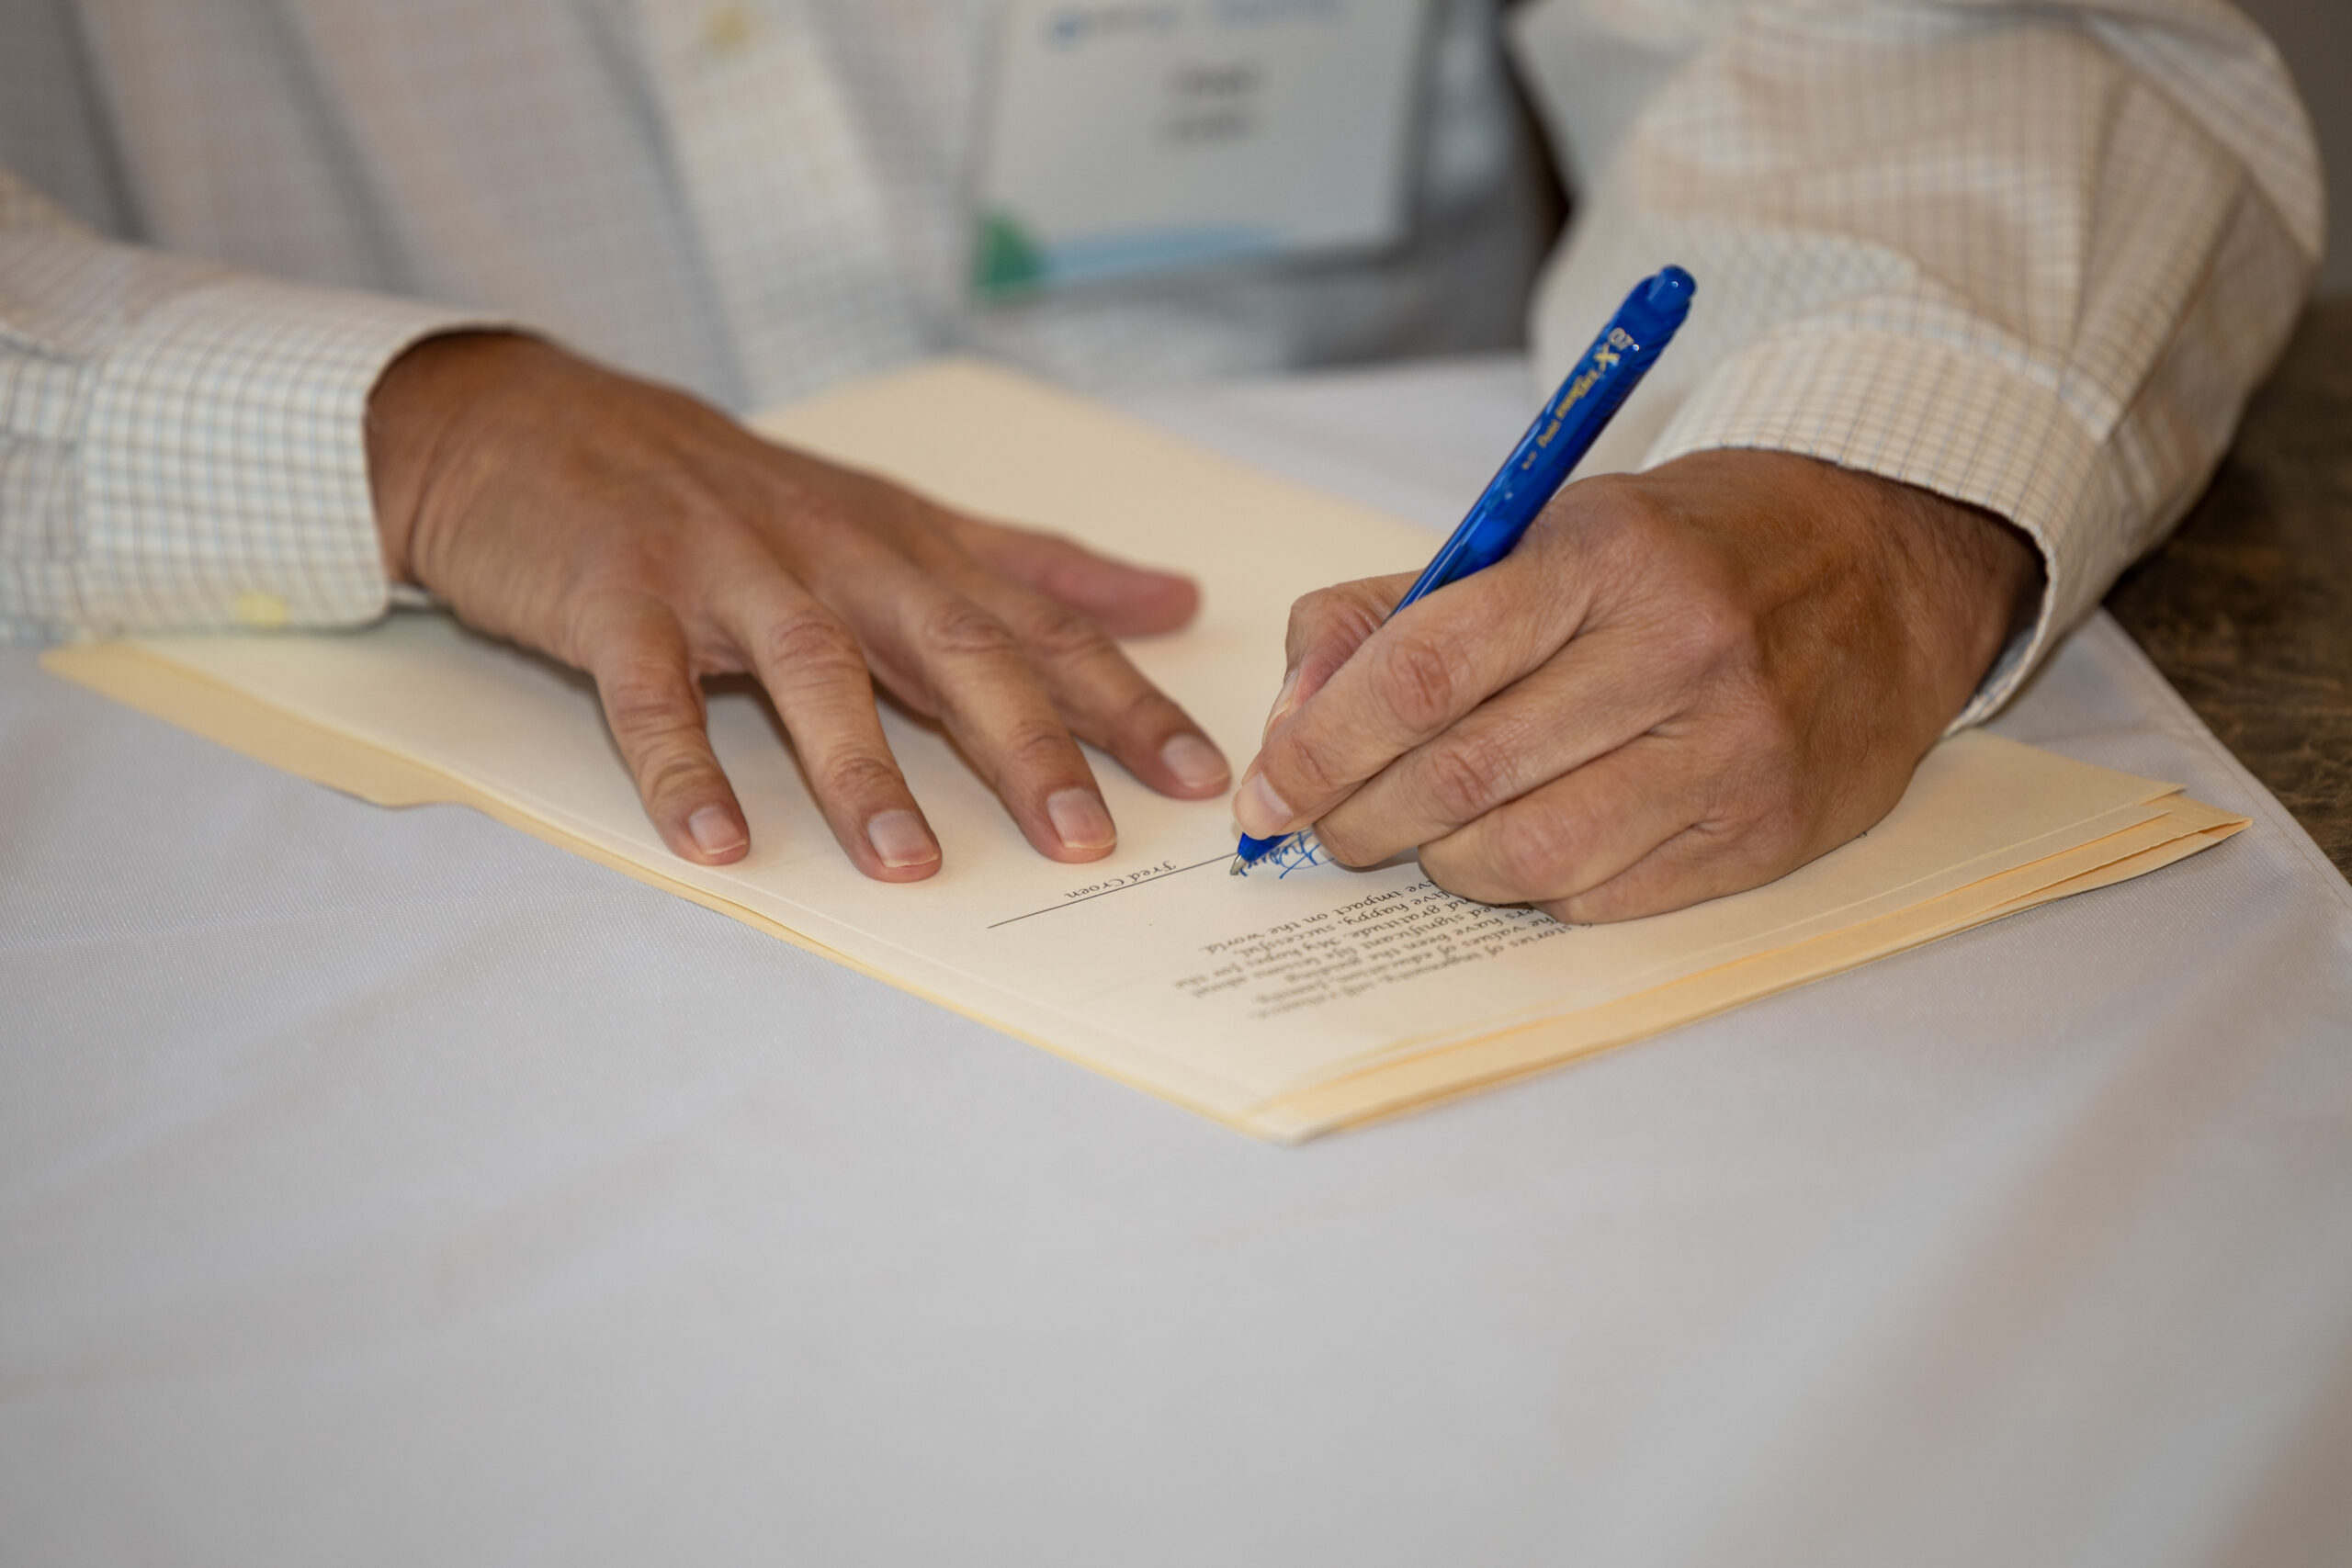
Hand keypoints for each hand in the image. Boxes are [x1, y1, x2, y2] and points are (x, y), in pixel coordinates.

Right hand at [366, 332, 1228, 878]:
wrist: (532, 424)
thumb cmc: (732, 491)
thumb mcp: (895, 515)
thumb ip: (1033, 566)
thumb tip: (1171, 599)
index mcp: (905, 546)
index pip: (1037, 625)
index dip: (1122, 699)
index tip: (1201, 776)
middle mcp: (832, 554)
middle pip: (948, 648)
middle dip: (1024, 744)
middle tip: (1084, 839)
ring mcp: (723, 570)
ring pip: (812, 670)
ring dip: (862, 770)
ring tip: (909, 865)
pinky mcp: (617, 596)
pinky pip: (652, 691)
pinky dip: (680, 765)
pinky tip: (714, 841)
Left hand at [1234, 450, 2041, 920]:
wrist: (1882, 575)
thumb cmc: (1677, 554)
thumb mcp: (1533, 534)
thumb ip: (1390, 616)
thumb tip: (1291, 727)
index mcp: (1604, 554)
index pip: (1424, 671)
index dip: (1322, 747)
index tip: (1268, 793)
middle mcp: (1679, 648)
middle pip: (1465, 776)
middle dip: (1361, 819)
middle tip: (1327, 827)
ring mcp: (1733, 750)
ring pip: (1529, 858)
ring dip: (1442, 864)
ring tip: (1427, 836)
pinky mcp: (1765, 833)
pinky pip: (1601, 900)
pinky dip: (1531, 890)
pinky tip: (1523, 847)